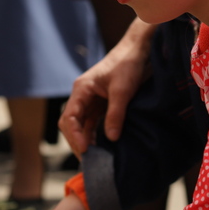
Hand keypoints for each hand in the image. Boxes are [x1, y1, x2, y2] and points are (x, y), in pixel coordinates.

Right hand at [59, 19, 155, 154]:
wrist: (139, 50)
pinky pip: (93, 122)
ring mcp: (91, 100)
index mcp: (81, 89)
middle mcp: (82, 95)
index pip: (69, 118)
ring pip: (82, 125)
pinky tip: (102, 146)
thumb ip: (115, 114)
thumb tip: (111, 138)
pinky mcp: (101, 103)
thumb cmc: (128, 65)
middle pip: (71, 124)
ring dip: (86, 140)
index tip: (85, 150)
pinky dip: (95, 134)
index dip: (75, 136)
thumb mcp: (122, 91)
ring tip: (95, 158)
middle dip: (77, 141)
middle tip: (88, 160)